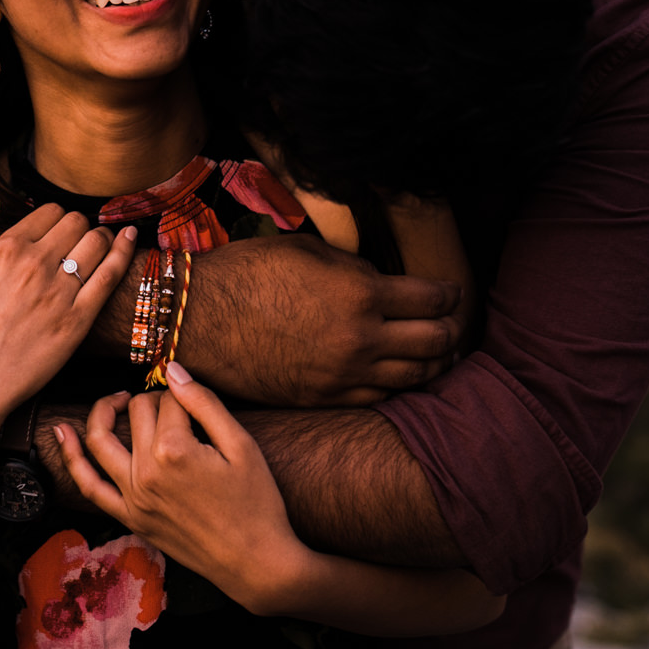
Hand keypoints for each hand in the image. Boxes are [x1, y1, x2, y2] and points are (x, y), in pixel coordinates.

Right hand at [0, 194, 136, 434]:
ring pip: (97, 241)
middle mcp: (35, 264)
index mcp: (6, 249)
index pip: (49, 211)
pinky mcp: (78, 320)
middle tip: (77, 241)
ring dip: (101, 237)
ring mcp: (59, 292)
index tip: (56, 231)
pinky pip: (110, 274)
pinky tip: (128, 239)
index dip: (55, 217)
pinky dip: (123, 251)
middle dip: (79, 226)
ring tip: (101, 244)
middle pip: (76, 222)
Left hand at [56, 362, 308, 614]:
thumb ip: (204, 403)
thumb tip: (173, 370)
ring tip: (118, 399)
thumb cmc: (257, 502)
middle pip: (137, 413)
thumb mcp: (241, 446)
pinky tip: (61, 433)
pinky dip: (71, 458)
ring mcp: (133, 497)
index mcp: (175, 450)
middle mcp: (146, 472)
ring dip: (104, 410)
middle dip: (154, 400)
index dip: (185, 395)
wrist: (255, 561)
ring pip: (101, 439)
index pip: (169, 400)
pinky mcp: (130, 517)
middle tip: (176, 407)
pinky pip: (89, 486)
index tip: (198, 403)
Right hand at [180, 234, 463, 406]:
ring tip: (434, 352)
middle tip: (450, 322)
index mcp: (360, 294)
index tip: (450, 293)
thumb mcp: (308, 250)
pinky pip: (379, 396)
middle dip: (451, 330)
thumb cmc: (247, 272)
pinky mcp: (324, 398)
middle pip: (437, 342)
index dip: (450, 294)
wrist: (198, 318)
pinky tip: (393, 372)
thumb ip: (355, 269)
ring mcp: (344, 375)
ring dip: (432, 362)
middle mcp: (361, 339)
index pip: (433, 300)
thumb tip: (383, 283)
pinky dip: (395, 384)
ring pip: (415, 377)